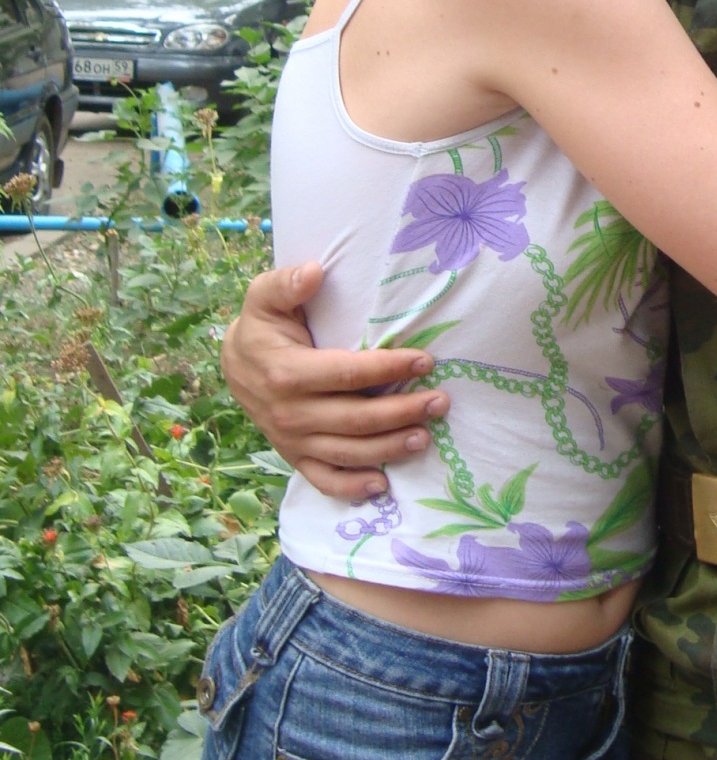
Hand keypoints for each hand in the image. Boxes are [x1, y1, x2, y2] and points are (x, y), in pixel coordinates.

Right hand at [222, 262, 449, 499]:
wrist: (233, 364)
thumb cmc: (262, 326)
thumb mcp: (264, 296)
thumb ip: (286, 283)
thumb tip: (316, 271)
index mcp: (286, 373)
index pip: (348, 374)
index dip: (389, 369)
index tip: (425, 361)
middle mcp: (290, 412)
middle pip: (356, 419)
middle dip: (402, 411)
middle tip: (440, 402)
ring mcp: (292, 439)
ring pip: (348, 452)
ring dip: (389, 448)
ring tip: (426, 436)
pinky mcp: (295, 456)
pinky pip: (324, 480)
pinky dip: (352, 488)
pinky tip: (383, 484)